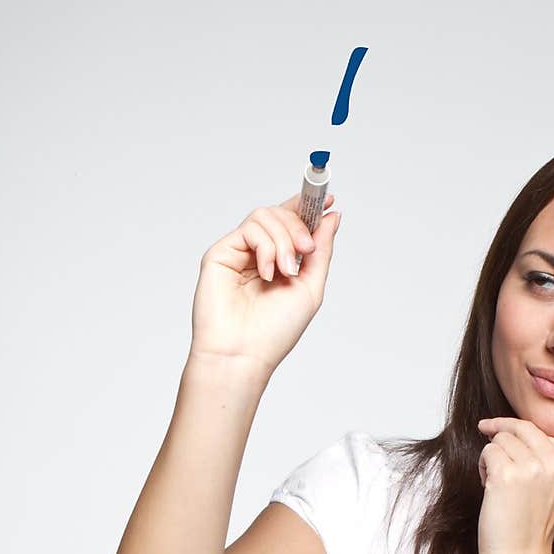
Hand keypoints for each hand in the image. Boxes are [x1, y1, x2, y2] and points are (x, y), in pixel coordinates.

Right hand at [190, 192, 341, 379]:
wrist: (243, 354)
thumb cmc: (274, 332)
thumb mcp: (310, 287)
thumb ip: (321, 251)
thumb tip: (332, 215)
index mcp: (281, 262)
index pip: (292, 223)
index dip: (308, 207)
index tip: (327, 199)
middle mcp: (259, 254)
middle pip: (280, 214)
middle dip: (299, 226)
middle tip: (307, 249)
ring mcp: (239, 252)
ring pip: (265, 216)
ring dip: (284, 239)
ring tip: (286, 270)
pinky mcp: (221, 253)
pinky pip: (250, 228)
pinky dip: (266, 247)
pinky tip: (266, 273)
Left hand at [475, 416, 553, 553]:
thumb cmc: (538, 524)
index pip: (539, 430)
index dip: (522, 442)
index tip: (518, 462)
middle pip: (520, 427)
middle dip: (502, 434)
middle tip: (491, 445)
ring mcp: (531, 467)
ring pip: (500, 439)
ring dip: (492, 457)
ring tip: (499, 482)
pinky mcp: (506, 474)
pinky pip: (488, 451)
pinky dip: (483, 467)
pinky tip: (490, 487)